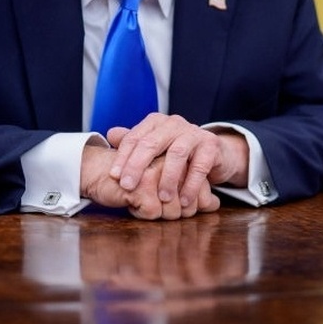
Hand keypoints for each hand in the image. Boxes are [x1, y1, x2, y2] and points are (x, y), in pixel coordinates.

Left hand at [106, 113, 248, 208]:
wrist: (213, 152)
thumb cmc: (177, 152)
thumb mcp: (155, 148)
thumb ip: (133, 142)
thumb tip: (109, 135)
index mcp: (156, 122)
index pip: (135, 137)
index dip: (123, 156)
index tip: (114, 176)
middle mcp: (174, 123)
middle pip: (151, 142)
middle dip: (137, 165)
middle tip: (128, 186)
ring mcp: (194, 133)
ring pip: (177, 153)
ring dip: (168, 178)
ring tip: (162, 198)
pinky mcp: (211, 145)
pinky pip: (200, 166)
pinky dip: (191, 185)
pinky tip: (184, 201)